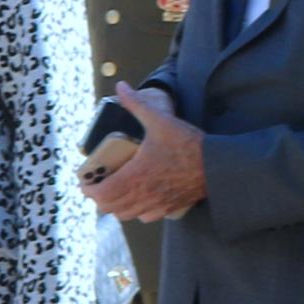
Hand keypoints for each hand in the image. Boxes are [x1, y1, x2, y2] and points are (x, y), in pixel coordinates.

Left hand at [84, 86, 202, 220]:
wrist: (218, 165)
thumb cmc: (188, 143)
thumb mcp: (159, 120)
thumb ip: (136, 103)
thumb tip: (121, 86)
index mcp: (136, 176)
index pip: (103, 193)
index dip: (89, 190)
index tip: (84, 183)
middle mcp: (144, 194)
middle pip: (111, 207)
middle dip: (100, 198)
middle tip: (96, 186)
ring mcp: (158, 204)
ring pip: (127, 214)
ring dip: (117, 206)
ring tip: (114, 192)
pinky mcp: (171, 207)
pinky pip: (146, 216)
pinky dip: (137, 211)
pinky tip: (139, 198)